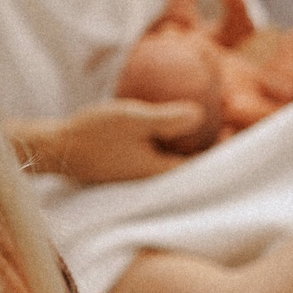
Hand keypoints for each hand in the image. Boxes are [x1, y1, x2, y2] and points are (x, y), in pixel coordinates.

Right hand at [15, 99, 207, 183]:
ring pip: (178, 159)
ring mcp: (143, 174)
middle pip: (194, 163)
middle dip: (212, 143)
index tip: (236, 126)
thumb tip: (201, 114)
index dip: (226, 147)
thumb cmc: (92, 134)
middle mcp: (155, 178)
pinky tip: (170, 125)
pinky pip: (161, 155)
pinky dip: (172, 142)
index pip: (206, 164)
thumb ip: (167, 118)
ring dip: (192, 142)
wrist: (55, 148)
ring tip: (205, 118)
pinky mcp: (132, 167)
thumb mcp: (131, 119)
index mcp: (162, 171)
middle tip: (225, 118)